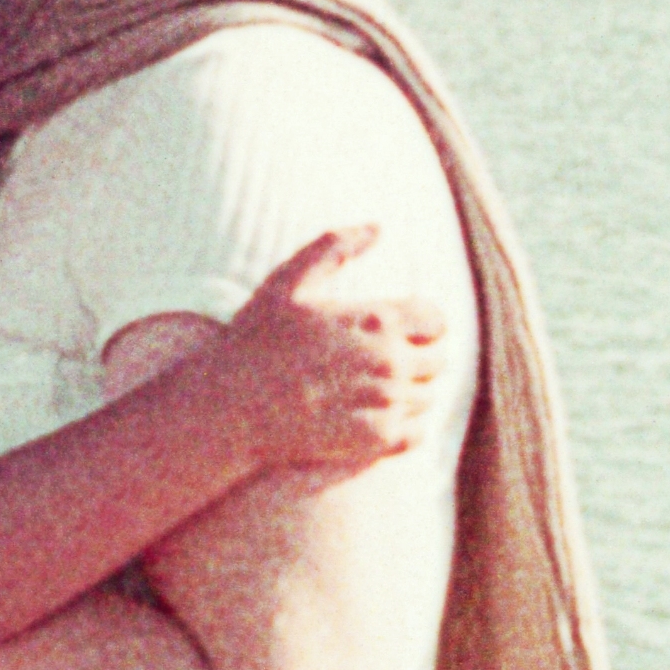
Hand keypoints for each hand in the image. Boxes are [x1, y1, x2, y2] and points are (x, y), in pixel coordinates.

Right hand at [201, 225, 451, 480]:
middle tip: (386, 361)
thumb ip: (335, 247)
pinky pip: (417, 434)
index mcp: (379, 321)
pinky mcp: (375, 441)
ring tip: (376, 390)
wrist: (232, 406)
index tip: (401, 331)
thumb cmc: (257, 339)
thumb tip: (378, 227)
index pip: (436, 320)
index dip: (423, 324)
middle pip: (438, 361)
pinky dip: (406, 426)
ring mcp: (385, 404)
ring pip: (428, 397)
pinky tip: (378, 417)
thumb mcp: (290, 280)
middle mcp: (390, 362)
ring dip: (410, 392)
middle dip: (419, 358)